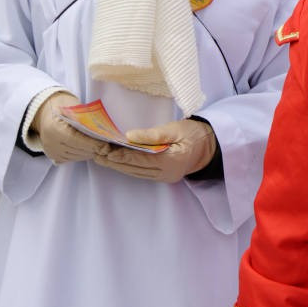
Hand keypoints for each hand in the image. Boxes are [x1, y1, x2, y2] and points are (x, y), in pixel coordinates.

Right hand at [33, 92, 106, 163]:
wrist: (45, 111)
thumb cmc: (62, 105)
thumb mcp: (73, 107)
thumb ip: (84, 120)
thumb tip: (101, 132)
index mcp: (55, 129)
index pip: (78, 141)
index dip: (94, 144)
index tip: (107, 145)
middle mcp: (51, 142)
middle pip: (79, 151)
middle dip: (95, 149)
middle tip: (107, 146)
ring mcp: (52, 151)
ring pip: (78, 156)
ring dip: (90, 152)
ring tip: (101, 147)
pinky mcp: (54, 156)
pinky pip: (73, 158)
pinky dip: (83, 154)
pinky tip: (90, 148)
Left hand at [93, 118, 217, 182]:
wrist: (210, 147)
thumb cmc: (194, 133)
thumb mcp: (176, 128)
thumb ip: (153, 134)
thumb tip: (129, 136)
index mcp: (172, 159)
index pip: (141, 158)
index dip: (122, 155)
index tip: (106, 150)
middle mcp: (167, 172)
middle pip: (135, 168)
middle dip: (115, 162)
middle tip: (97, 154)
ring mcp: (166, 177)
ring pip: (137, 173)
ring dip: (119, 166)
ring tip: (102, 158)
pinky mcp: (164, 178)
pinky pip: (142, 174)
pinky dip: (129, 168)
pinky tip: (118, 162)